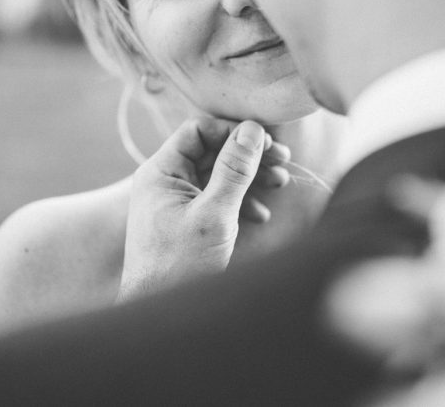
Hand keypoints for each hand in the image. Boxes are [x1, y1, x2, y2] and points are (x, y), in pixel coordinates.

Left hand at [117, 117, 289, 301]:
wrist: (160, 315)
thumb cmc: (179, 266)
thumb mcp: (215, 214)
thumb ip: (235, 169)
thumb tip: (253, 130)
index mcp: (161, 172)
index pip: (198, 131)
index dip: (234, 132)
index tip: (268, 143)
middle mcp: (165, 183)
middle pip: (211, 152)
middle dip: (249, 156)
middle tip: (284, 161)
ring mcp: (174, 203)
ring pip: (217, 176)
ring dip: (250, 179)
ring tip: (281, 183)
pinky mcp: (185, 223)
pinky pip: (214, 200)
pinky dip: (240, 202)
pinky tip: (261, 216)